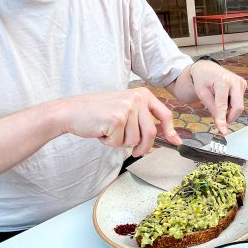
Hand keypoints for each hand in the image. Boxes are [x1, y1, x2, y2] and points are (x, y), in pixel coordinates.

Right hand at [57, 87, 181, 155]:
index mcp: (142, 94)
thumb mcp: (125, 108)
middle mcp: (137, 98)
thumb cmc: (97, 112)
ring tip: (108, 130)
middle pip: (150, 132)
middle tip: (137, 152)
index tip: (176, 141)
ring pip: (134, 140)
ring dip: (120, 142)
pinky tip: (101, 131)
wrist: (72, 111)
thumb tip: (165, 136)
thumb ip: (142, 118)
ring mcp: (127, 108)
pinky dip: (109, 142)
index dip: (171, 130)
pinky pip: (120, 142)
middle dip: (144, 147)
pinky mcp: (117, 119)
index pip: (164, 113)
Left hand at [189, 61, 246, 134]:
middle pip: (238, 107)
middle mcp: (235, 81)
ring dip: (229, 111)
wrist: (207, 68)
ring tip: (218, 103)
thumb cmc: (202, 79)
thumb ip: (211, 107)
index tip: (222, 130)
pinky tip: (224, 99)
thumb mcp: (201, 93)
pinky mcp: (243, 85)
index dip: (222, 119)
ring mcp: (241, 83)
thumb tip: (220, 122)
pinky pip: (239, 102)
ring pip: (238, 106)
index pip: (223, 105)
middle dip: (229, 117)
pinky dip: (231, 105)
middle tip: (220, 121)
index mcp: (223, 81)